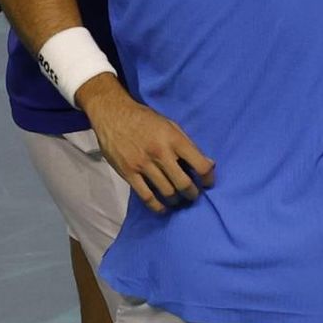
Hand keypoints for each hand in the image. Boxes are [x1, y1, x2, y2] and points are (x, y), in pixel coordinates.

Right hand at [78, 77, 214, 212]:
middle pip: (183, 183)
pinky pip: (146, 196)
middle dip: (192, 193)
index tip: (208, 183)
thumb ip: (188, 145)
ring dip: (176, 200)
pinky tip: (162, 208)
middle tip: (192, 195)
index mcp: (174, 140)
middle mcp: (160, 153)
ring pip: (166, 192)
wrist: (114, 115)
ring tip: (178, 200)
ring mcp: (143, 164)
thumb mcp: (171, 125)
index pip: (200, 165)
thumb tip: (209, 164)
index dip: (209, 178)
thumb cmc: (145, 120)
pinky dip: (157, 206)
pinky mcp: (128, 173)